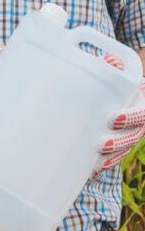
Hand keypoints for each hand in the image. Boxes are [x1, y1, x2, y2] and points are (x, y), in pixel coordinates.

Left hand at [93, 54, 144, 177]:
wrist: (119, 96)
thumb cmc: (117, 80)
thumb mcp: (119, 70)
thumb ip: (114, 65)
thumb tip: (108, 60)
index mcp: (142, 103)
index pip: (143, 113)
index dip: (131, 117)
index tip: (112, 118)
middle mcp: (139, 123)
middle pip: (134, 136)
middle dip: (119, 142)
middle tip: (102, 144)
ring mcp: (129, 136)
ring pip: (125, 150)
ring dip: (112, 156)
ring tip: (96, 160)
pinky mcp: (118, 146)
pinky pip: (114, 158)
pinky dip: (104, 165)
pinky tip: (91, 170)